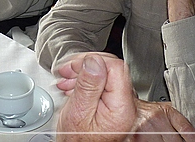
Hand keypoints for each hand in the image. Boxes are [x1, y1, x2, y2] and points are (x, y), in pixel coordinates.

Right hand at [56, 53, 194, 141]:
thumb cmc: (76, 140)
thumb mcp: (78, 111)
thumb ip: (88, 85)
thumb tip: (94, 60)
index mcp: (121, 107)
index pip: (117, 68)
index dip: (95, 62)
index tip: (78, 66)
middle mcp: (125, 106)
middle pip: (113, 68)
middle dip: (88, 65)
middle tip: (70, 71)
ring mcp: (120, 105)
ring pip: (107, 74)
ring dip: (85, 72)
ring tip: (68, 79)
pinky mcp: (113, 104)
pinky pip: (103, 83)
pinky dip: (87, 80)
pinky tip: (74, 85)